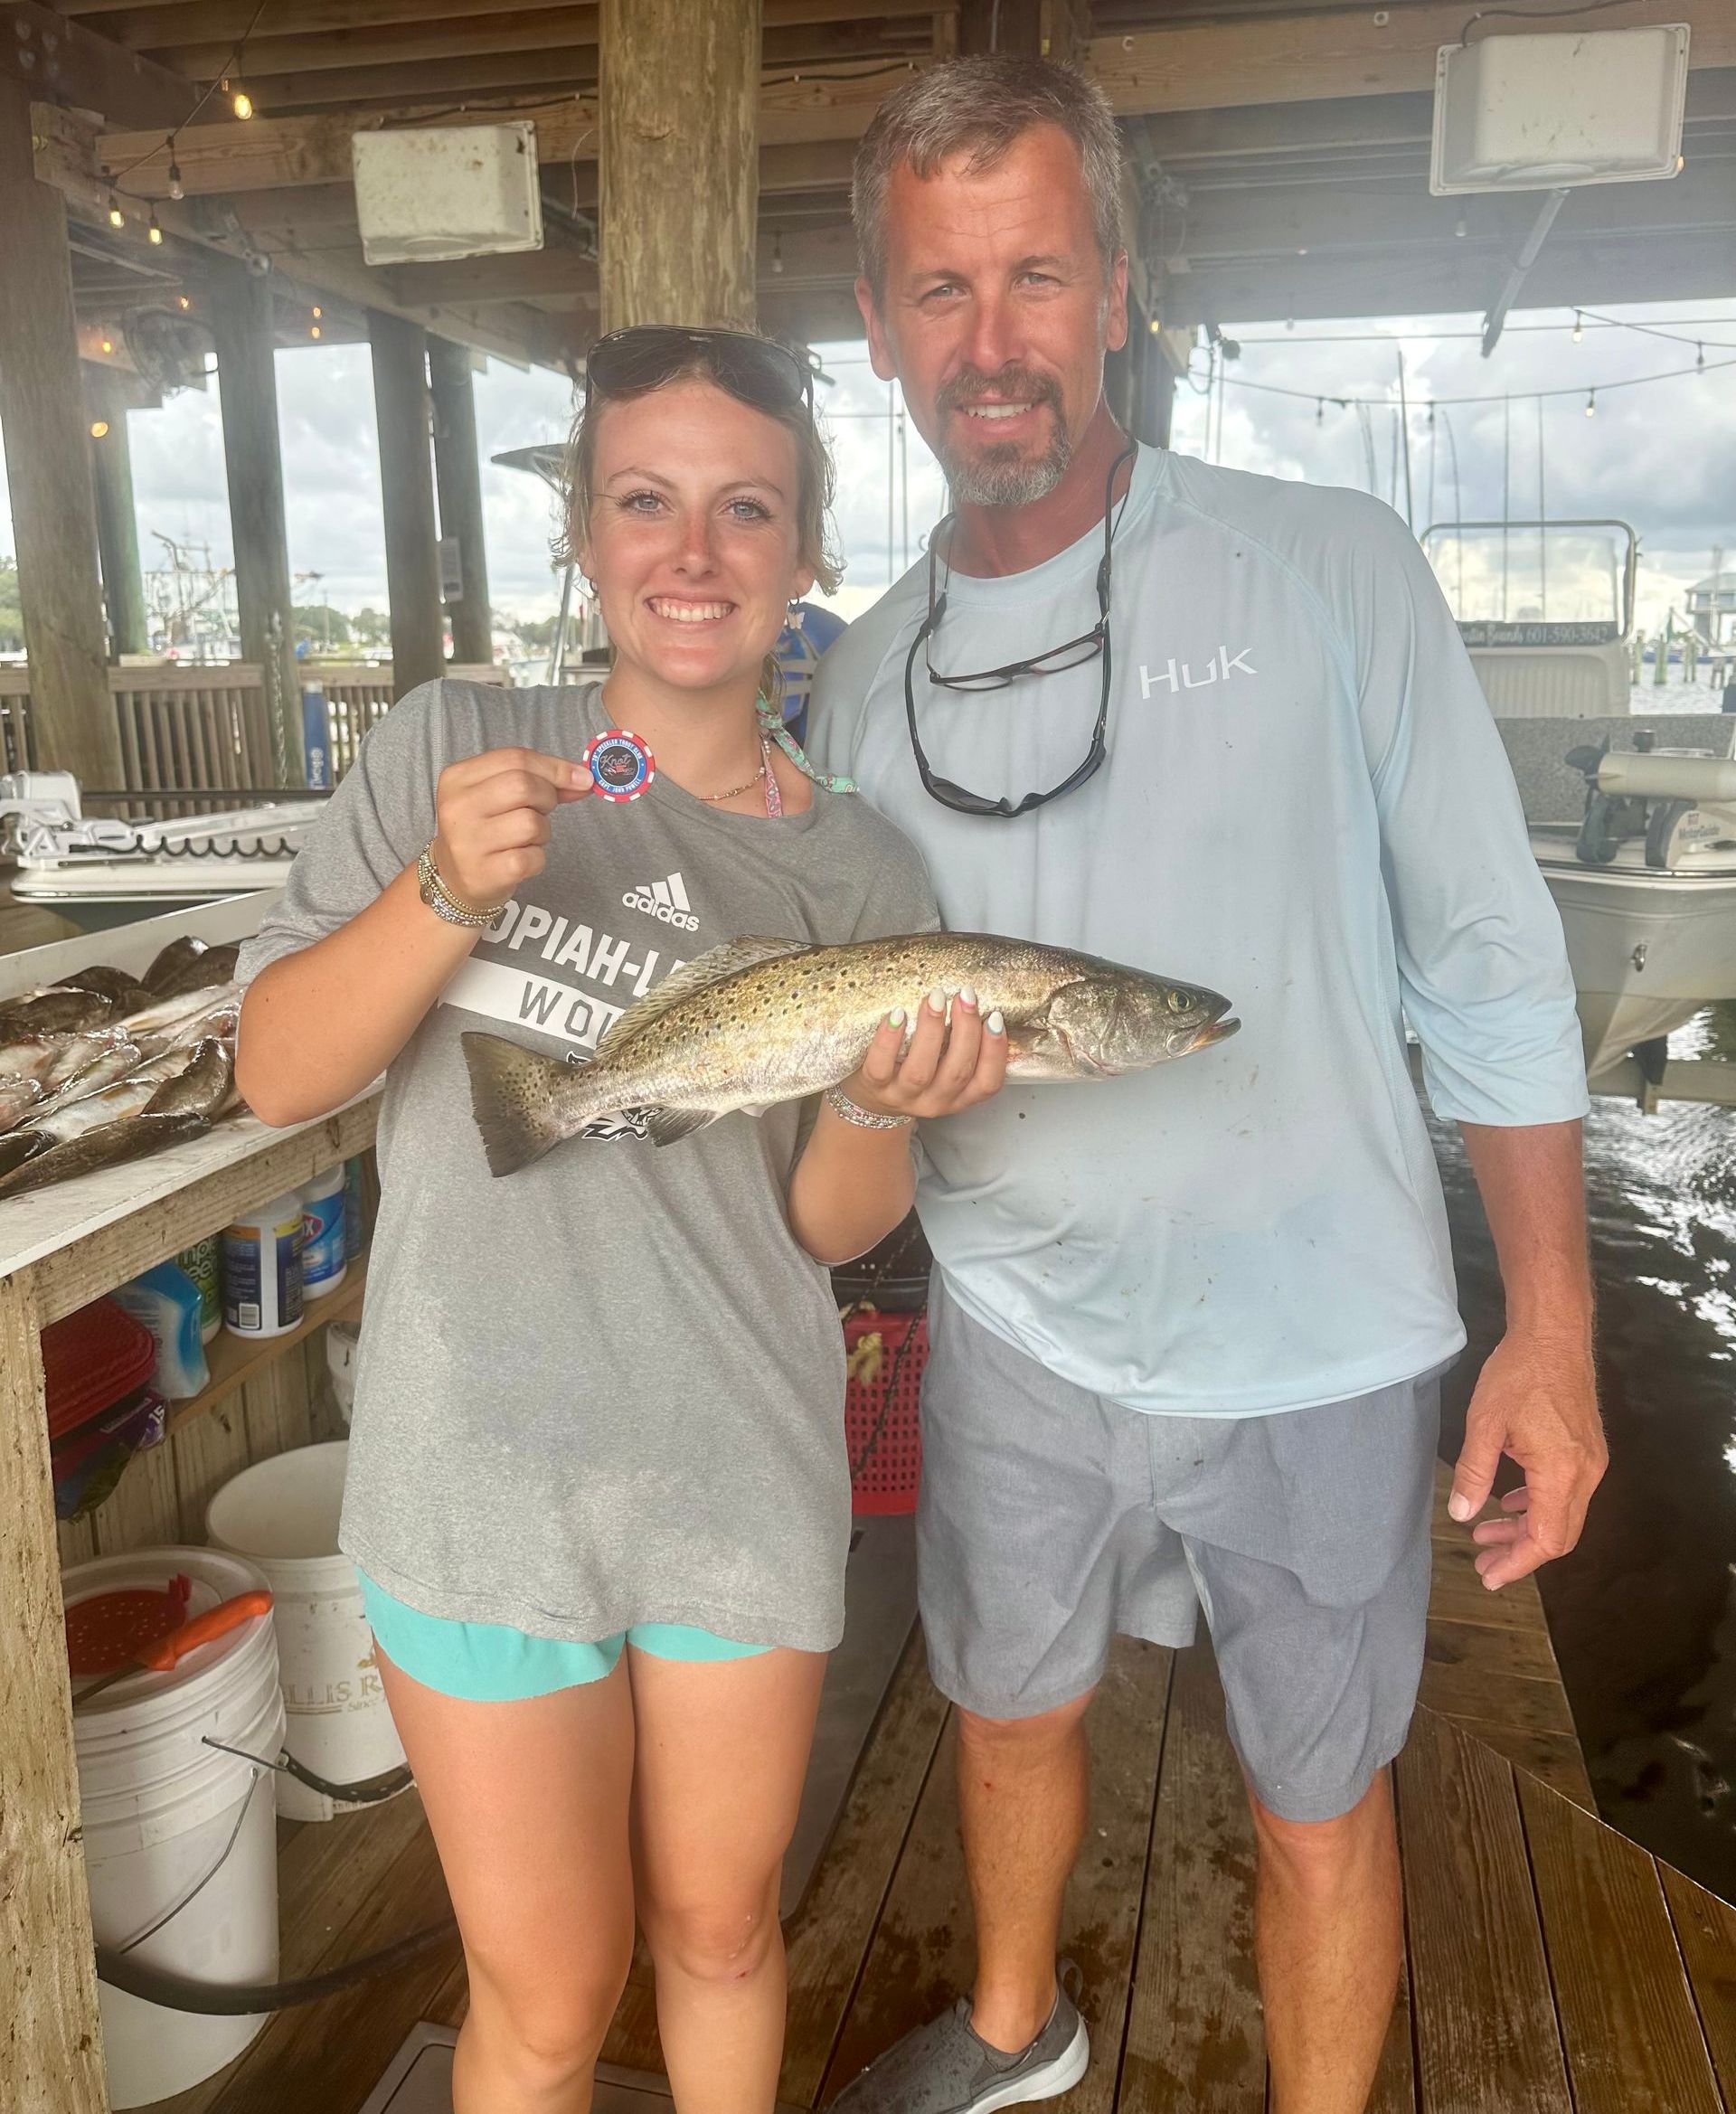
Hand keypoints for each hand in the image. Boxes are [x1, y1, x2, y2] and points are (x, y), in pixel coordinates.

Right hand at [431, 748, 591, 908]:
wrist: (455, 879)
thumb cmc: (484, 830)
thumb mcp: (499, 795)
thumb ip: (540, 780)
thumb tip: (582, 779)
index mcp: (458, 778)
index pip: (514, 758)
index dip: (554, 768)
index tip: (581, 778)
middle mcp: (457, 807)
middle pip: (522, 785)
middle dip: (547, 797)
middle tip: (543, 811)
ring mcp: (468, 841)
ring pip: (531, 823)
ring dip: (542, 832)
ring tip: (526, 839)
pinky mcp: (484, 872)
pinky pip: (533, 857)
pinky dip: (538, 859)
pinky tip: (521, 860)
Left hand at [841, 985, 1008, 1121]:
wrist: (871, 1099)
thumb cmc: (915, 1071)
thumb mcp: (944, 1067)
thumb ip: (960, 1046)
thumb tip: (975, 1002)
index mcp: (960, 1096)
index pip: (987, 1083)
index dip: (995, 1052)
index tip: (994, 1017)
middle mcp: (935, 1100)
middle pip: (957, 1071)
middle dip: (966, 1030)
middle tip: (966, 995)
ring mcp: (903, 1096)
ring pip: (921, 1070)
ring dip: (931, 1030)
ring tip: (935, 998)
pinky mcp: (874, 1086)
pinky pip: (881, 1065)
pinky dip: (890, 1038)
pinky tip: (897, 1013)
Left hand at [1448, 1329, 1605, 1590]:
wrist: (1553, 1334)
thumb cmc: (1519, 1373)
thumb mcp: (1484, 1423)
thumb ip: (1473, 1472)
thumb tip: (1460, 1514)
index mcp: (1561, 1473)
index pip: (1546, 1539)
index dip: (1517, 1563)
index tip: (1489, 1575)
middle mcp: (1585, 1474)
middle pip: (1558, 1534)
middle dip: (1519, 1553)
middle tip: (1483, 1562)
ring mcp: (1590, 1461)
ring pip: (1562, 1514)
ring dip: (1525, 1528)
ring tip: (1485, 1532)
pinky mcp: (1586, 1448)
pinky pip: (1565, 1492)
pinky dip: (1536, 1504)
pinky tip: (1508, 1502)